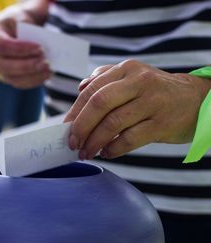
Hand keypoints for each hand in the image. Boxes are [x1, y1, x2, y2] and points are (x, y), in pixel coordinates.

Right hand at [0, 7, 50, 88]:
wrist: (17, 28)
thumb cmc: (19, 21)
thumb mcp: (21, 16)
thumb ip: (27, 25)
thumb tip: (39, 40)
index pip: (3, 46)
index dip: (21, 49)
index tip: (40, 48)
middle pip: (6, 66)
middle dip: (28, 66)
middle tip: (46, 63)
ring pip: (13, 78)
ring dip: (32, 76)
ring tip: (49, 70)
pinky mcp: (6, 76)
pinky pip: (18, 83)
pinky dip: (33, 81)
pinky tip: (45, 75)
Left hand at [64, 60, 210, 159]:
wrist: (196, 99)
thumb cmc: (155, 91)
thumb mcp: (132, 76)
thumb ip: (105, 78)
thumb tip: (80, 88)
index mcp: (126, 70)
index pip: (92, 90)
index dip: (75, 111)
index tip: (65, 128)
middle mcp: (139, 82)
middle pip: (100, 104)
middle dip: (81, 127)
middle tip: (72, 144)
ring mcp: (152, 102)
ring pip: (113, 123)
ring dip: (94, 142)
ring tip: (87, 152)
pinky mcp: (162, 124)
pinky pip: (130, 139)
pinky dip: (114, 149)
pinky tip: (107, 153)